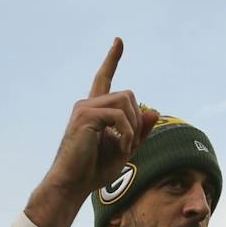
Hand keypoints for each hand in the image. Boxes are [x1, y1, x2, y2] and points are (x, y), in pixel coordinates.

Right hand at [24, 38, 158, 226]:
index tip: (119, 41)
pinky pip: (119, 116)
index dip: (112, 60)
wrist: (71, 185)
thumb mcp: (125, 150)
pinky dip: (126, 133)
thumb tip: (154, 110)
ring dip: (133, 127)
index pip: (104, 79)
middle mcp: (87, 104)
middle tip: (131, 143)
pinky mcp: (85, 116)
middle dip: (137, 120)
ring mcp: (84, 108)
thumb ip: (139, 131)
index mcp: (94, 110)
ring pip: (126, 102)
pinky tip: (121, 148)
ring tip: (125, 148)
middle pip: (129, 95)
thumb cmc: (93, 171)